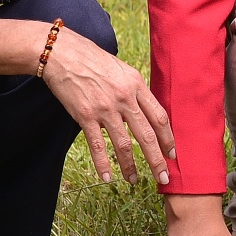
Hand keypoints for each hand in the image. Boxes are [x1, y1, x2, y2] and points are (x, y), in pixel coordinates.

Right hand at [41, 27, 175, 184]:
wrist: (63, 54)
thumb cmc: (93, 60)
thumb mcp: (122, 70)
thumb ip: (136, 90)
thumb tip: (147, 112)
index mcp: (136, 85)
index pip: (159, 117)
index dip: (168, 139)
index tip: (172, 154)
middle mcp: (124, 98)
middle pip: (147, 135)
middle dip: (157, 160)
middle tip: (163, 178)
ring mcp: (105, 108)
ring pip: (123, 144)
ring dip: (130, 166)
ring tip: (134, 181)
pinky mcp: (85, 116)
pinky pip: (97, 145)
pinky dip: (103, 163)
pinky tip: (108, 177)